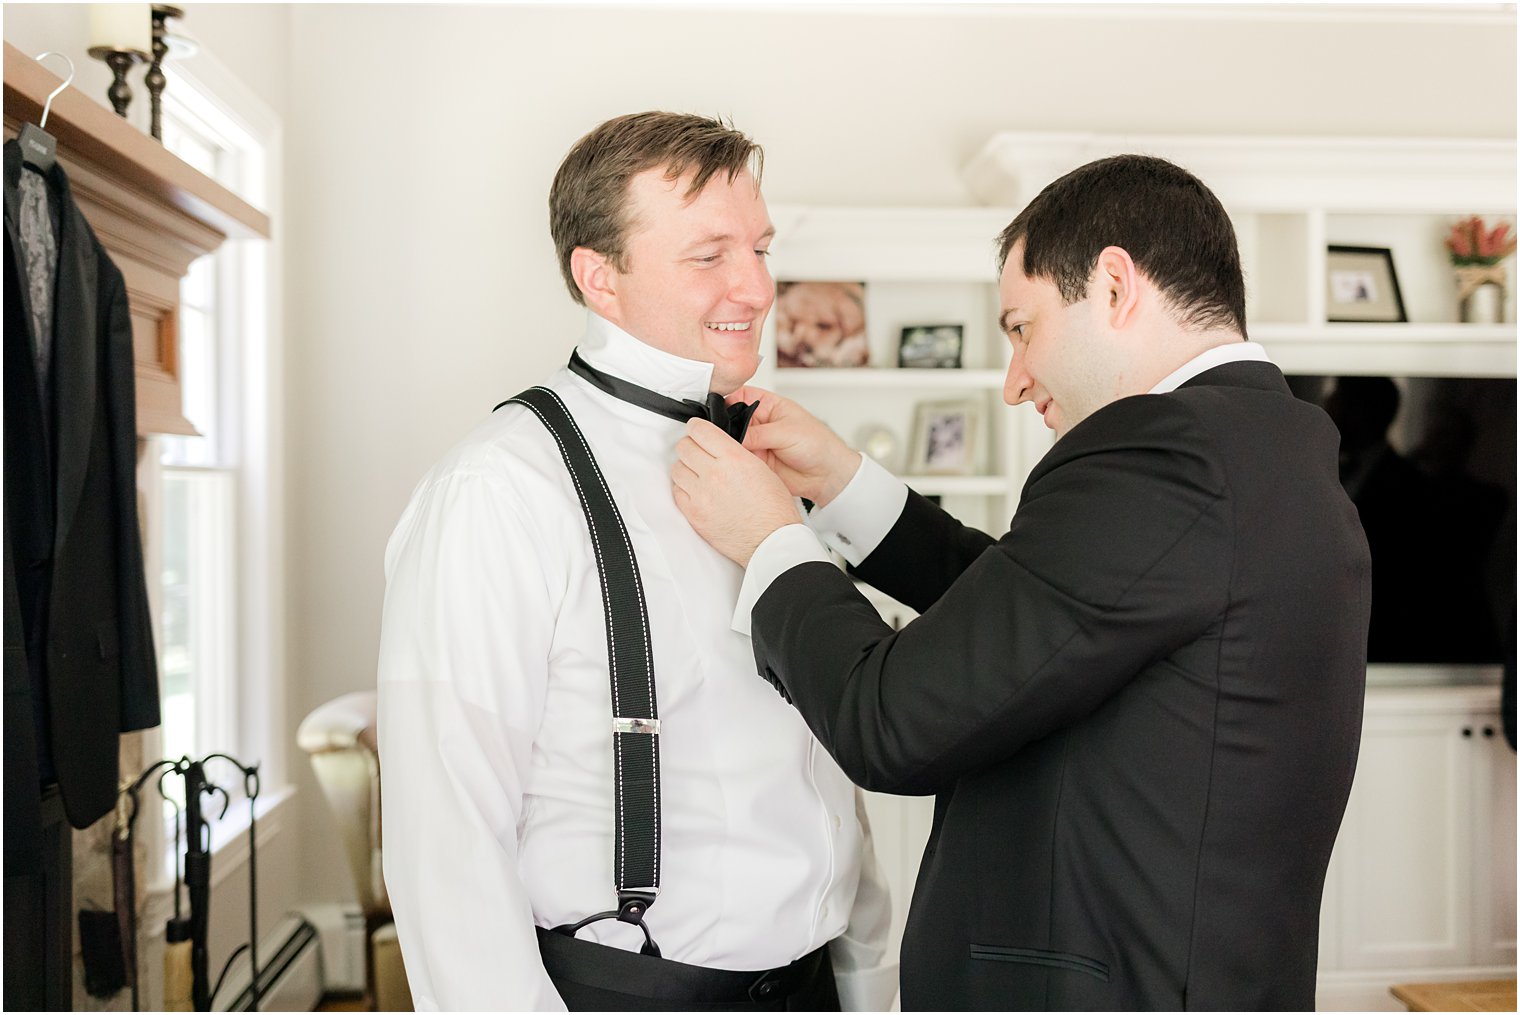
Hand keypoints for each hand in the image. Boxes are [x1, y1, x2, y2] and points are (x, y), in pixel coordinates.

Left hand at [672, 419, 801, 566]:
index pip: (700, 431)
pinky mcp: (694, 514)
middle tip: (697, 451)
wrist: (771, 540)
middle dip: (690, 446)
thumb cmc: (773, 509)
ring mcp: (701, 495)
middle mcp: (715, 474)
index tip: (696, 430)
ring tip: (697, 473)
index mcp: (734, 459)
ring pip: (677, 469)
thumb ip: (736, 454)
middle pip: (684, 447)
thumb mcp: (762, 469)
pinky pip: (677, 492)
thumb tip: (718, 447)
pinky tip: (696, 490)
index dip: (697, 427)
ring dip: (686, 467)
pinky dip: (684, 488)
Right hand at [727, 387, 860, 507]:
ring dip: (729, 446)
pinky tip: (737, 462)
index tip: (716, 411)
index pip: (738, 396)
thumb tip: (732, 436)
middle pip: (729, 419)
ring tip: (734, 450)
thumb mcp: (787, 432)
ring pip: (731, 441)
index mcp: (768, 405)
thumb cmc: (818, 444)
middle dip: (724, 427)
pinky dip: (734, 461)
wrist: (828, 474)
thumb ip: (758, 433)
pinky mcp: (754, 461)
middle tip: (725, 435)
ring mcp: (755, 442)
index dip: (726, 401)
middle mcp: (758, 423)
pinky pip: (737, 459)